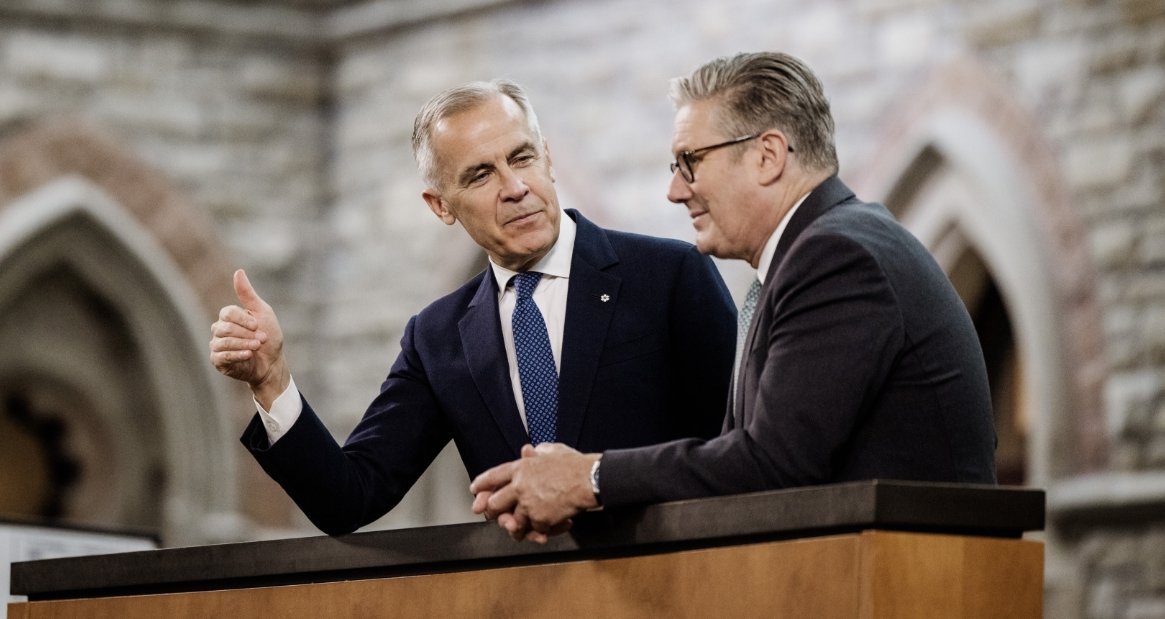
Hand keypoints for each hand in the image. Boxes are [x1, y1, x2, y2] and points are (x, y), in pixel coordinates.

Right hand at [209, 269, 289, 406]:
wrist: (273, 362)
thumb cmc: (269, 336)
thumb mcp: (262, 312)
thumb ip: (248, 294)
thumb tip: (238, 271)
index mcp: (228, 317)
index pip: (227, 313)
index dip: (244, 319)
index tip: (258, 325)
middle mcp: (219, 330)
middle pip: (225, 328)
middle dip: (247, 334)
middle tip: (262, 339)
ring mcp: (217, 346)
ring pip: (222, 342)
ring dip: (243, 344)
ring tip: (257, 346)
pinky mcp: (218, 361)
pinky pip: (221, 356)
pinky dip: (237, 354)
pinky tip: (248, 355)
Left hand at [470, 443, 598, 542]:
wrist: (588, 480)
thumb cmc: (575, 464)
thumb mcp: (553, 450)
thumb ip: (537, 452)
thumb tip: (530, 450)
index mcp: (521, 468)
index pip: (493, 476)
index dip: (482, 483)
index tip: (475, 490)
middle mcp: (520, 486)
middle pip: (495, 504)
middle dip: (493, 511)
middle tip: (494, 515)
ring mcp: (528, 505)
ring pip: (513, 522)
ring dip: (517, 527)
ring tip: (519, 531)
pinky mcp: (539, 519)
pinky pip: (534, 530)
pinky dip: (539, 533)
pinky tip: (546, 530)